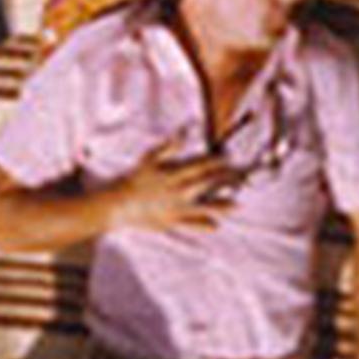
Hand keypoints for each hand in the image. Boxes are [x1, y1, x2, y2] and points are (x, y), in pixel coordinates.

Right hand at [103, 140, 234, 235]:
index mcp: (172, 174)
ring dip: (221, 205)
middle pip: (206, 184)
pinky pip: (190, 225)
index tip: (228, 158)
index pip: (199, 165)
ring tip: (236, 205)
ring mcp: (175, 208)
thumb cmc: (134, 178)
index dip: (216, 161)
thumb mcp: (149, 159)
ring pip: (203, 206)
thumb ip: (168, 147)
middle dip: (224, 180)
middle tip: (240, 177)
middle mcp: (177, 191)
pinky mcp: (171, 221)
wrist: (119, 204)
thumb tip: (183, 133)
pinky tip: (216, 225)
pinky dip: (203, 225)